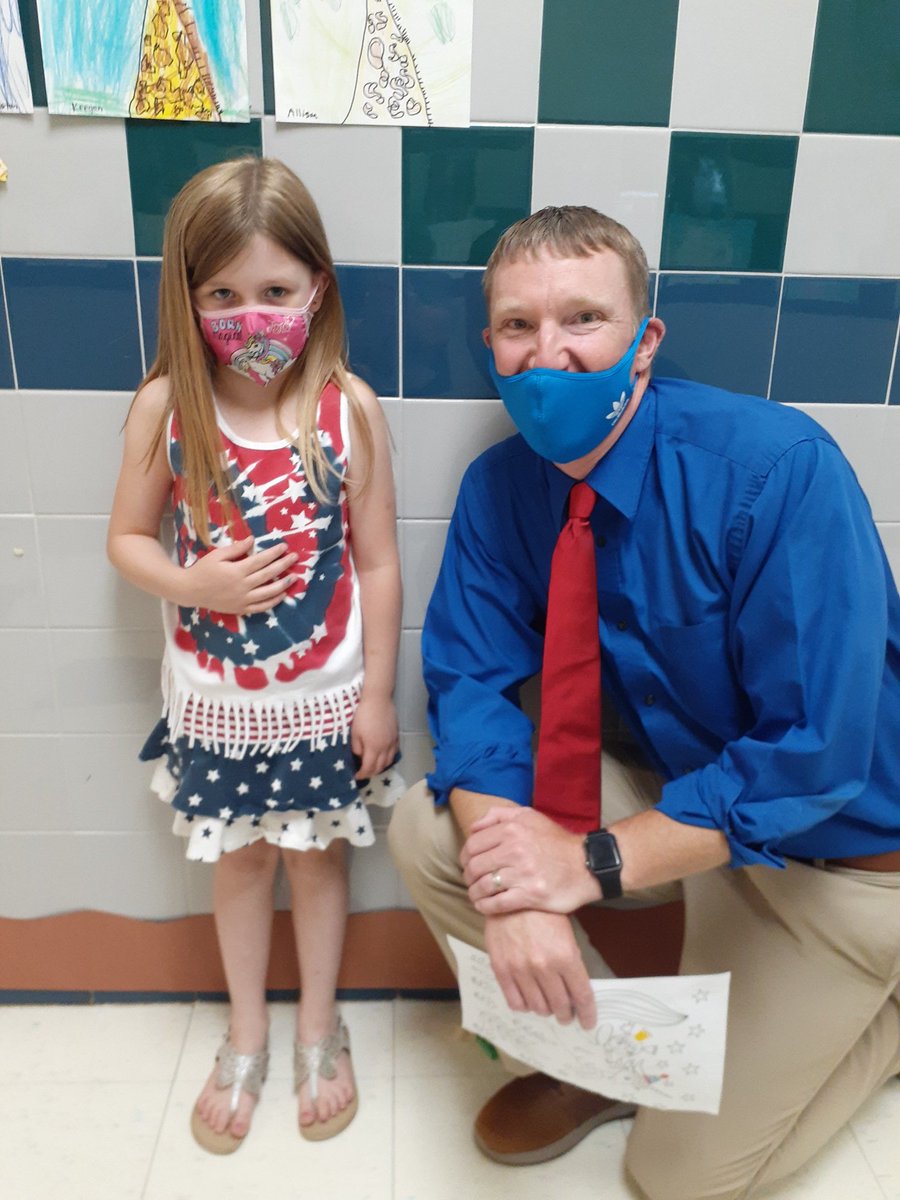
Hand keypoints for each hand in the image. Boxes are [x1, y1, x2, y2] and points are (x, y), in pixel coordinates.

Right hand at [181, 536, 298, 614]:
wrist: (190, 591)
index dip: (274, 553)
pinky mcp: (241, 609)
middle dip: (283, 565)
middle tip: (295, 558)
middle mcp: (242, 586)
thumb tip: (252, 540)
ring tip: (294, 578)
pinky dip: (273, 602)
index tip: (285, 547)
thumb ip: (236, 549)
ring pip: (268, 593)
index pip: (261, 560)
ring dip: (283, 585)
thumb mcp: (217, 555)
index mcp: (237, 571)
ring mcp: (242, 599)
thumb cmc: (202, 570)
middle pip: (268, 575)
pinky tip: (282, 595)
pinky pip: (261, 607)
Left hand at [351, 695, 398, 778]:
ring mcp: (392, 742)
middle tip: (363, 772)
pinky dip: (388, 758)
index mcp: (373, 748)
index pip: (368, 767)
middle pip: (380, 767)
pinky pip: (394, 753)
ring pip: (388, 761)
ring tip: (373, 766)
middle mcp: (385, 748)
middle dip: (371, 773)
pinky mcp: (396, 736)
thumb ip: (357, 748)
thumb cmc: (363, 715)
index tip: (356, 776)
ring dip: (380, 767)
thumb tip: (359, 756)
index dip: (362, 774)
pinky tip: (383, 756)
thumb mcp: (355, 733)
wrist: (378, 700)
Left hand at [461, 805, 600, 915]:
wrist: (587, 865)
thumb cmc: (557, 842)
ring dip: (474, 893)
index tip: (467, 864)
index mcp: (513, 829)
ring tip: (476, 895)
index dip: (465, 856)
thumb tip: (474, 826)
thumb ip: (500, 815)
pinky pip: (497, 904)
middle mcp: (515, 850)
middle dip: (468, 876)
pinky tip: (484, 906)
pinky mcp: (530, 895)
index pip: (473, 844)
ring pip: (483, 886)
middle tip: (470, 881)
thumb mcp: (530, 816)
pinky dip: (485, 907)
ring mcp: (523, 873)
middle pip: (475, 866)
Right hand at [485, 910, 596, 1028]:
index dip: (588, 1014)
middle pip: (561, 1006)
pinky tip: (528, 998)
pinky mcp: (501, 969)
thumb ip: (571, 961)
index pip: (582, 996)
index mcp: (566, 956)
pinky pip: (515, 1002)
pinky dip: (524, 1005)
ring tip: (547, 1005)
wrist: (510, 894)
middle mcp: (544, 967)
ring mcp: (521, 970)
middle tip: (567, 1014)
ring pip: (538, 1008)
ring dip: (546, 1010)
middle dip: (567, 1014)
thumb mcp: (566, 933)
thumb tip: (576, 988)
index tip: (588, 1022)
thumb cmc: (542, 911)